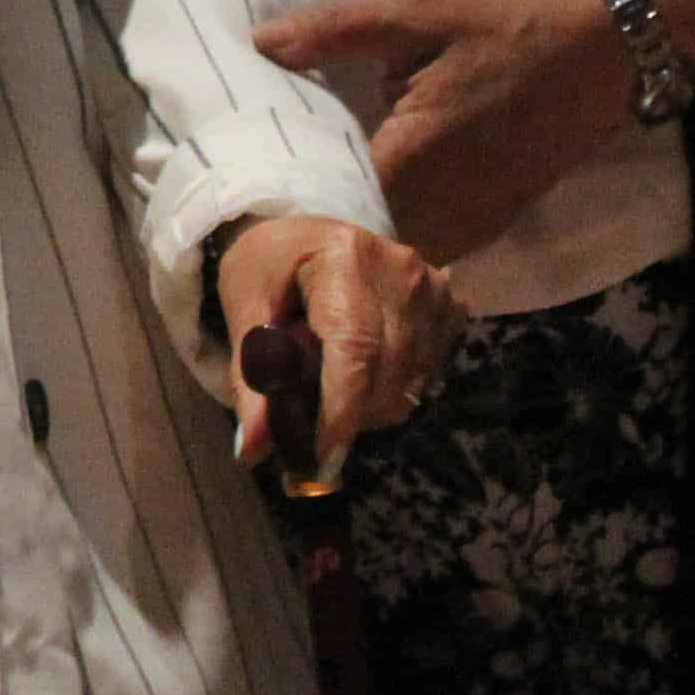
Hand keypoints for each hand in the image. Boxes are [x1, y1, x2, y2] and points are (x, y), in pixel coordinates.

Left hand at [215, 213, 463, 484]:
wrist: (305, 233)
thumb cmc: (268, 265)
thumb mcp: (244, 308)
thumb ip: (249, 379)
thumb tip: (251, 452)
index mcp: (345, 259)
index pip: (354, 350)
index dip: (340, 414)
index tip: (318, 461)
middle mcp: (402, 272)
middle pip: (387, 376)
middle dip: (347, 419)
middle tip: (306, 432)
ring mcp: (434, 288)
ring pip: (410, 387)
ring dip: (369, 408)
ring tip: (330, 388)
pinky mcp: (450, 305)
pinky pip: (427, 374)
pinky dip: (393, 389)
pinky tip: (363, 371)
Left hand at [256, 0, 633, 268]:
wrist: (601, 58)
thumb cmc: (506, 29)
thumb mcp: (418, 12)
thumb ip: (336, 32)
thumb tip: (260, 43)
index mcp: (415, 155)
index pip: (330, 204)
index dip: (286, 199)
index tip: (247, 183)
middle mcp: (443, 208)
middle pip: (356, 239)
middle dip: (312, 223)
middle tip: (262, 196)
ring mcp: (471, 226)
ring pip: (389, 254)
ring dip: (351, 235)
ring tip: (304, 203)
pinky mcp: (487, 229)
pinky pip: (423, 249)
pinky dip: (390, 236)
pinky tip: (361, 204)